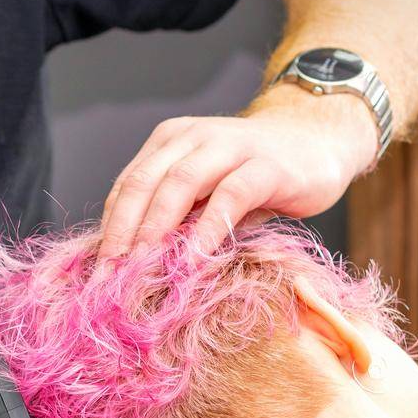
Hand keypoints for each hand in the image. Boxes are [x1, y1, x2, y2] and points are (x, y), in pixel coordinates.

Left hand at [96, 85, 379, 258]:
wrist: (321, 140)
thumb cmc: (256, 175)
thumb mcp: (206, 194)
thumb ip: (176, 219)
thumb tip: (134, 268)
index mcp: (169, 143)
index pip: (127, 187)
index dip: (108, 230)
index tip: (96, 274)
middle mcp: (193, 138)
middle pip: (143, 184)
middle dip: (121, 234)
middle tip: (108, 279)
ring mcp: (229, 146)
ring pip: (178, 185)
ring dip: (154, 230)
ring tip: (139, 270)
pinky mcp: (266, 165)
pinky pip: (228, 197)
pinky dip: (206, 230)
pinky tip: (193, 261)